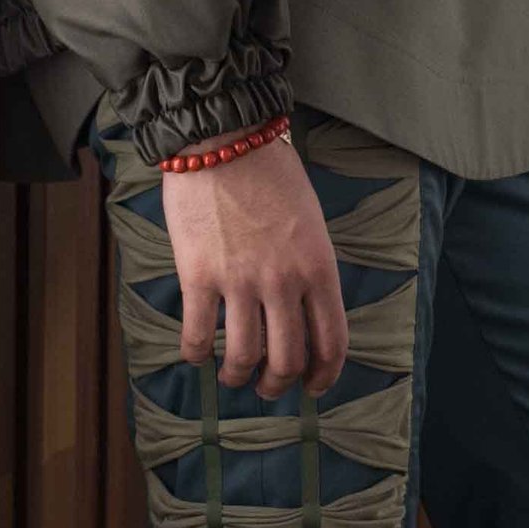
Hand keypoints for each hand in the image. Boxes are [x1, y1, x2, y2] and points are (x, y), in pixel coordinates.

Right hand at [161, 136, 347, 396]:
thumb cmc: (270, 174)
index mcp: (319, 268)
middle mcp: (284, 282)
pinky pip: (198, 335)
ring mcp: (240, 281)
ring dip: (237, 376)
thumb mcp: (311, 222)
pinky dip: (197, 354)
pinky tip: (196, 354)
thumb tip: (301, 311)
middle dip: (277, 385)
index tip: (314, 387)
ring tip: (232, 375)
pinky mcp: (198, 276)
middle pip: (287, 360)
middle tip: (267, 388)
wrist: (224, 139)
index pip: (331, 342)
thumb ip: (310, 268)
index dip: (324, 376)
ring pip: (244, 357)